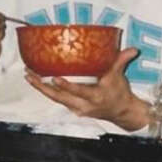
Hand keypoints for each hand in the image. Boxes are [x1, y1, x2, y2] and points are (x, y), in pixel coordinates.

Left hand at [26, 47, 151, 130]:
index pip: (79, 91)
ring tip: (29, 76)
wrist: (122, 112)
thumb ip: (122, 60)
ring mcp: (77, 108)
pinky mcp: (74, 108)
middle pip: (59, 97)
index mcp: (96, 96)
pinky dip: (47, 91)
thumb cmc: (119, 93)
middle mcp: (84, 105)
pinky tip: (38, 81)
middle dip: (43, 87)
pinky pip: (58, 99)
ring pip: (55, 99)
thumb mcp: (120, 76)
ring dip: (41, 88)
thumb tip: (132, 49)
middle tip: (30, 75)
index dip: (67, 86)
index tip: (55, 78)